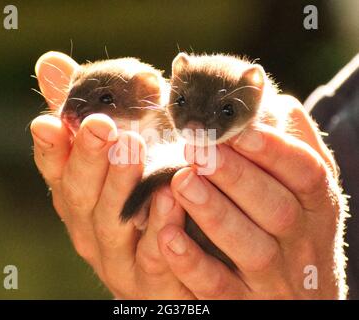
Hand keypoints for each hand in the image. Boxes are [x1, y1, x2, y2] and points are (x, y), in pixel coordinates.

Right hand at [31, 52, 194, 298]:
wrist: (165, 260)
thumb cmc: (136, 194)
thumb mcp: (114, 150)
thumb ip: (86, 111)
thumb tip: (50, 63)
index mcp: (79, 194)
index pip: (56, 169)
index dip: (51, 147)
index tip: (47, 122)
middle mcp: (88, 225)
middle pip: (81, 194)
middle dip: (89, 159)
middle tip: (103, 126)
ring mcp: (115, 255)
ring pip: (111, 223)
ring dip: (120, 187)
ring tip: (134, 149)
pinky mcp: (148, 277)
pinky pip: (153, 255)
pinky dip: (160, 226)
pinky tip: (171, 196)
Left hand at [157, 96, 346, 298]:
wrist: (305, 299)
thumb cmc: (293, 230)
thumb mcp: (302, 192)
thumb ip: (290, 147)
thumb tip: (269, 101)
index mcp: (315, 207)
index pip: (307, 174)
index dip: (273, 149)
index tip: (235, 128)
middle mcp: (301, 243)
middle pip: (276, 209)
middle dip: (236, 176)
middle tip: (197, 148)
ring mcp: (274, 279)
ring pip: (250, 249)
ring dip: (215, 213)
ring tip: (181, 181)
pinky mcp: (243, 303)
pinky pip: (219, 287)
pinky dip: (192, 262)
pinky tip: (167, 235)